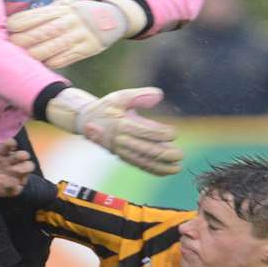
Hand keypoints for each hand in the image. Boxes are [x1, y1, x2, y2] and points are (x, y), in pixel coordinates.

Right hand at [0, 129, 35, 197]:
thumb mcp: (0, 191)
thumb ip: (9, 190)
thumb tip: (16, 185)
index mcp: (18, 169)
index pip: (28, 166)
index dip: (26, 169)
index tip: (19, 174)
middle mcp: (12, 159)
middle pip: (21, 155)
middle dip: (22, 156)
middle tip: (21, 157)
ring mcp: (1, 152)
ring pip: (9, 145)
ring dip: (10, 144)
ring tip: (9, 144)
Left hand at [8, 0, 145, 68]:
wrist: (115, 18)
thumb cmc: (83, 13)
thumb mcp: (68, 5)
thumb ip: (48, 12)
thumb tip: (21, 21)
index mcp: (63, 9)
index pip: (38, 15)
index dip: (21, 22)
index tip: (8, 27)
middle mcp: (71, 21)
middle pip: (43, 32)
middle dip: (24, 39)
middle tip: (11, 45)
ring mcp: (80, 35)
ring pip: (53, 47)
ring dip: (35, 54)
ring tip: (22, 57)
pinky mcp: (88, 49)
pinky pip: (66, 58)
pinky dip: (52, 62)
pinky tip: (42, 65)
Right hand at [45, 87, 184, 175]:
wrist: (87, 122)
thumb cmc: (106, 107)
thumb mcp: (119, 96)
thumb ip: (139, 95)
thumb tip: (159, 95)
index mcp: (121, 124)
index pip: (145, 132)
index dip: (161, 134)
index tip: (174, 134)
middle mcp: (121, 140)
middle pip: (146, 150)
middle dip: (165, 154)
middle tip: (180, 155)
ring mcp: (121, 151)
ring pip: (143, 161)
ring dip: (161, 166)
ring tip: (177, 168)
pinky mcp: (122, 157)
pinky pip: (138, 165)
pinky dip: (152, 170)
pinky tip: (166, 172)